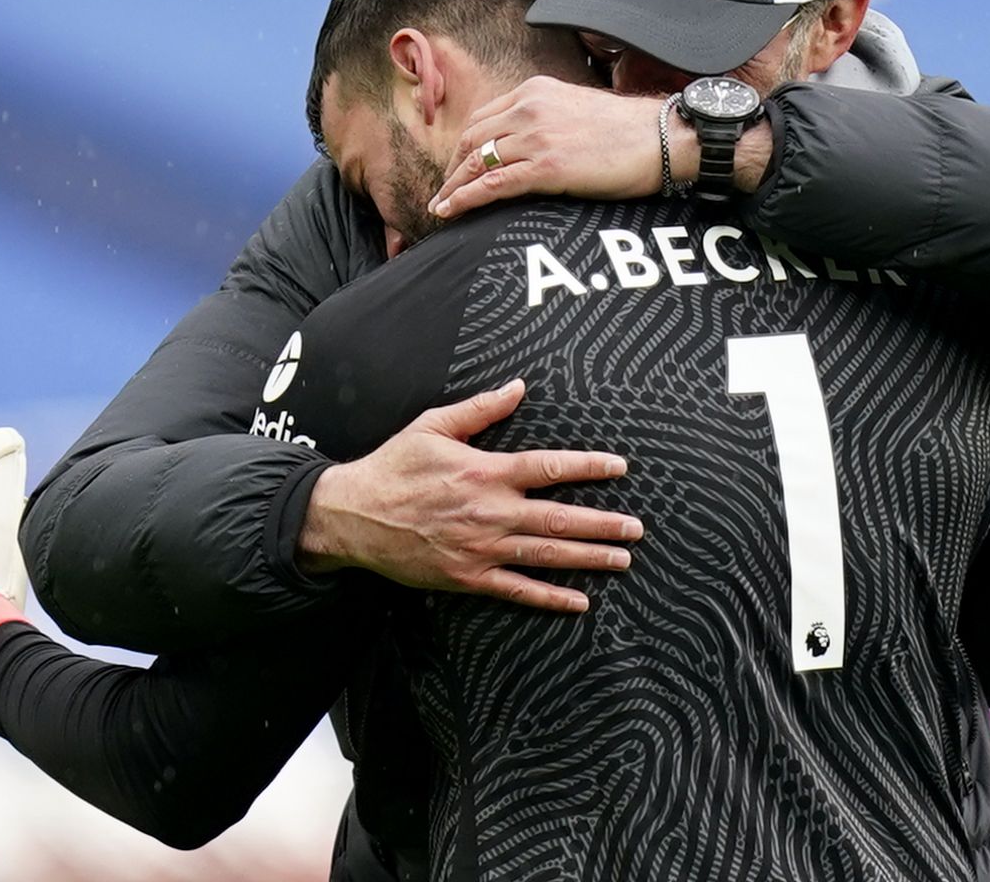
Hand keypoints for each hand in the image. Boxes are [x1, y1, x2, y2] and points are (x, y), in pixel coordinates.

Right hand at [298, 380, 642, 612]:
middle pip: (560, 518)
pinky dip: (550, 597)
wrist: (354, 515)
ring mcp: (481, 549)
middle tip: (635, 528)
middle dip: (603, 524)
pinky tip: (579, 601)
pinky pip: (517, 590)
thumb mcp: (432, 426)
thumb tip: (518, 387)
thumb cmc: (393, 467)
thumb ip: (480, 409)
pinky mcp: (468, 577)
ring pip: (547, 555)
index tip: (618, 467)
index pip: (549, 467)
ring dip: (588, 558)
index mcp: (486, 472)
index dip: (588, 466)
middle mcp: (490, 512)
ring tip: (622, 559)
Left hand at [429, 77, 668, 218]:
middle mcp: (530, 108)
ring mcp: (537, 137)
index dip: (464, 145)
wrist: (662, 138)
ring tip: (440, 207)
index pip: (483, 118)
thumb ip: (546, 119)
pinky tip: (450, 211)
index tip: (457, 166)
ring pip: (477, 162)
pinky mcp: (547, 166)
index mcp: (535, 91)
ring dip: (453, 187)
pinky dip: (464, 199)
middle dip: (453, 168)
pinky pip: (492, 184)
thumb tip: (526, 143)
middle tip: (445, 191)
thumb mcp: (576, 109)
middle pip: (471, 139)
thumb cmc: (628, 131)